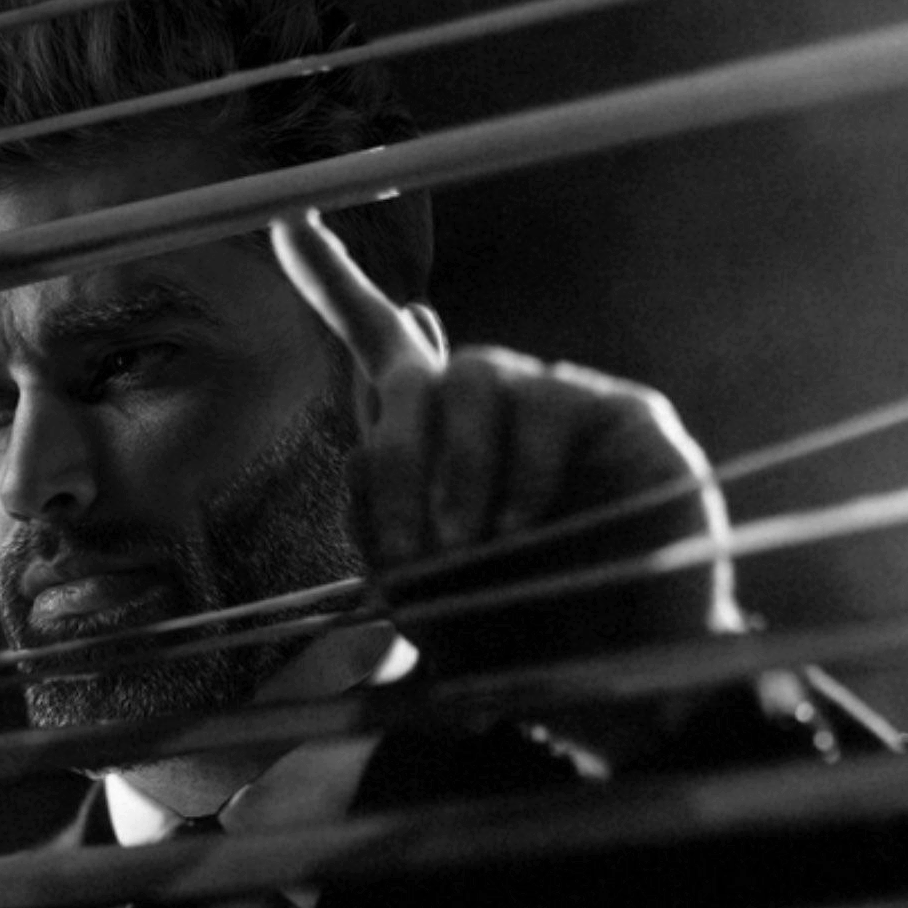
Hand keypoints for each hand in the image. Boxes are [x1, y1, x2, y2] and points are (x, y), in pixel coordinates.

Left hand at [272, 209, 742, 676]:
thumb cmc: (513, 642)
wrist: (613, 686)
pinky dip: (518, 469)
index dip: (335, 285)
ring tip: (463, 547)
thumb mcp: (419, 594)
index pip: (380, 354)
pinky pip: (546, 407)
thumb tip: (364, 441)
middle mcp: (488, 417)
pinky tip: (517, 526)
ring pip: (475, 378)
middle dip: (400, 451)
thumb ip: (380, 520)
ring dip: (455, 467)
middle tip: (413, 548)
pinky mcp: (620, 416)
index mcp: (432, 452)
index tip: (287, 222)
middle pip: (414, 372)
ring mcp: (554, 408)